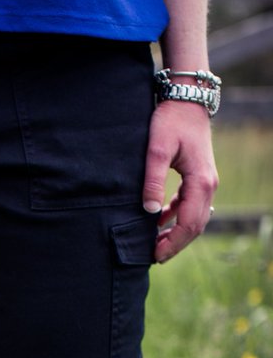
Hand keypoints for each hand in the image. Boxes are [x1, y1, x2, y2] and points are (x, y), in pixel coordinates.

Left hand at [142, 101, 218, 263]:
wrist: (186, 98)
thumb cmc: (170, 121)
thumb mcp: (156, 150)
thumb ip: (152, 181)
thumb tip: (150, 212)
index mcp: (201, 182)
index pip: (189, 223)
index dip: (173, 243)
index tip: (155, 256)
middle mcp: (208, 185)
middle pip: (195, 226)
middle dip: (176, 244)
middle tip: (153, 258)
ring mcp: (206, 181)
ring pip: (195, 218)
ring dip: (177, 233)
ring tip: (156, 246)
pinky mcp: (199, 177)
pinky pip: (191, 205)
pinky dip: (177, 218)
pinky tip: (160, 224)